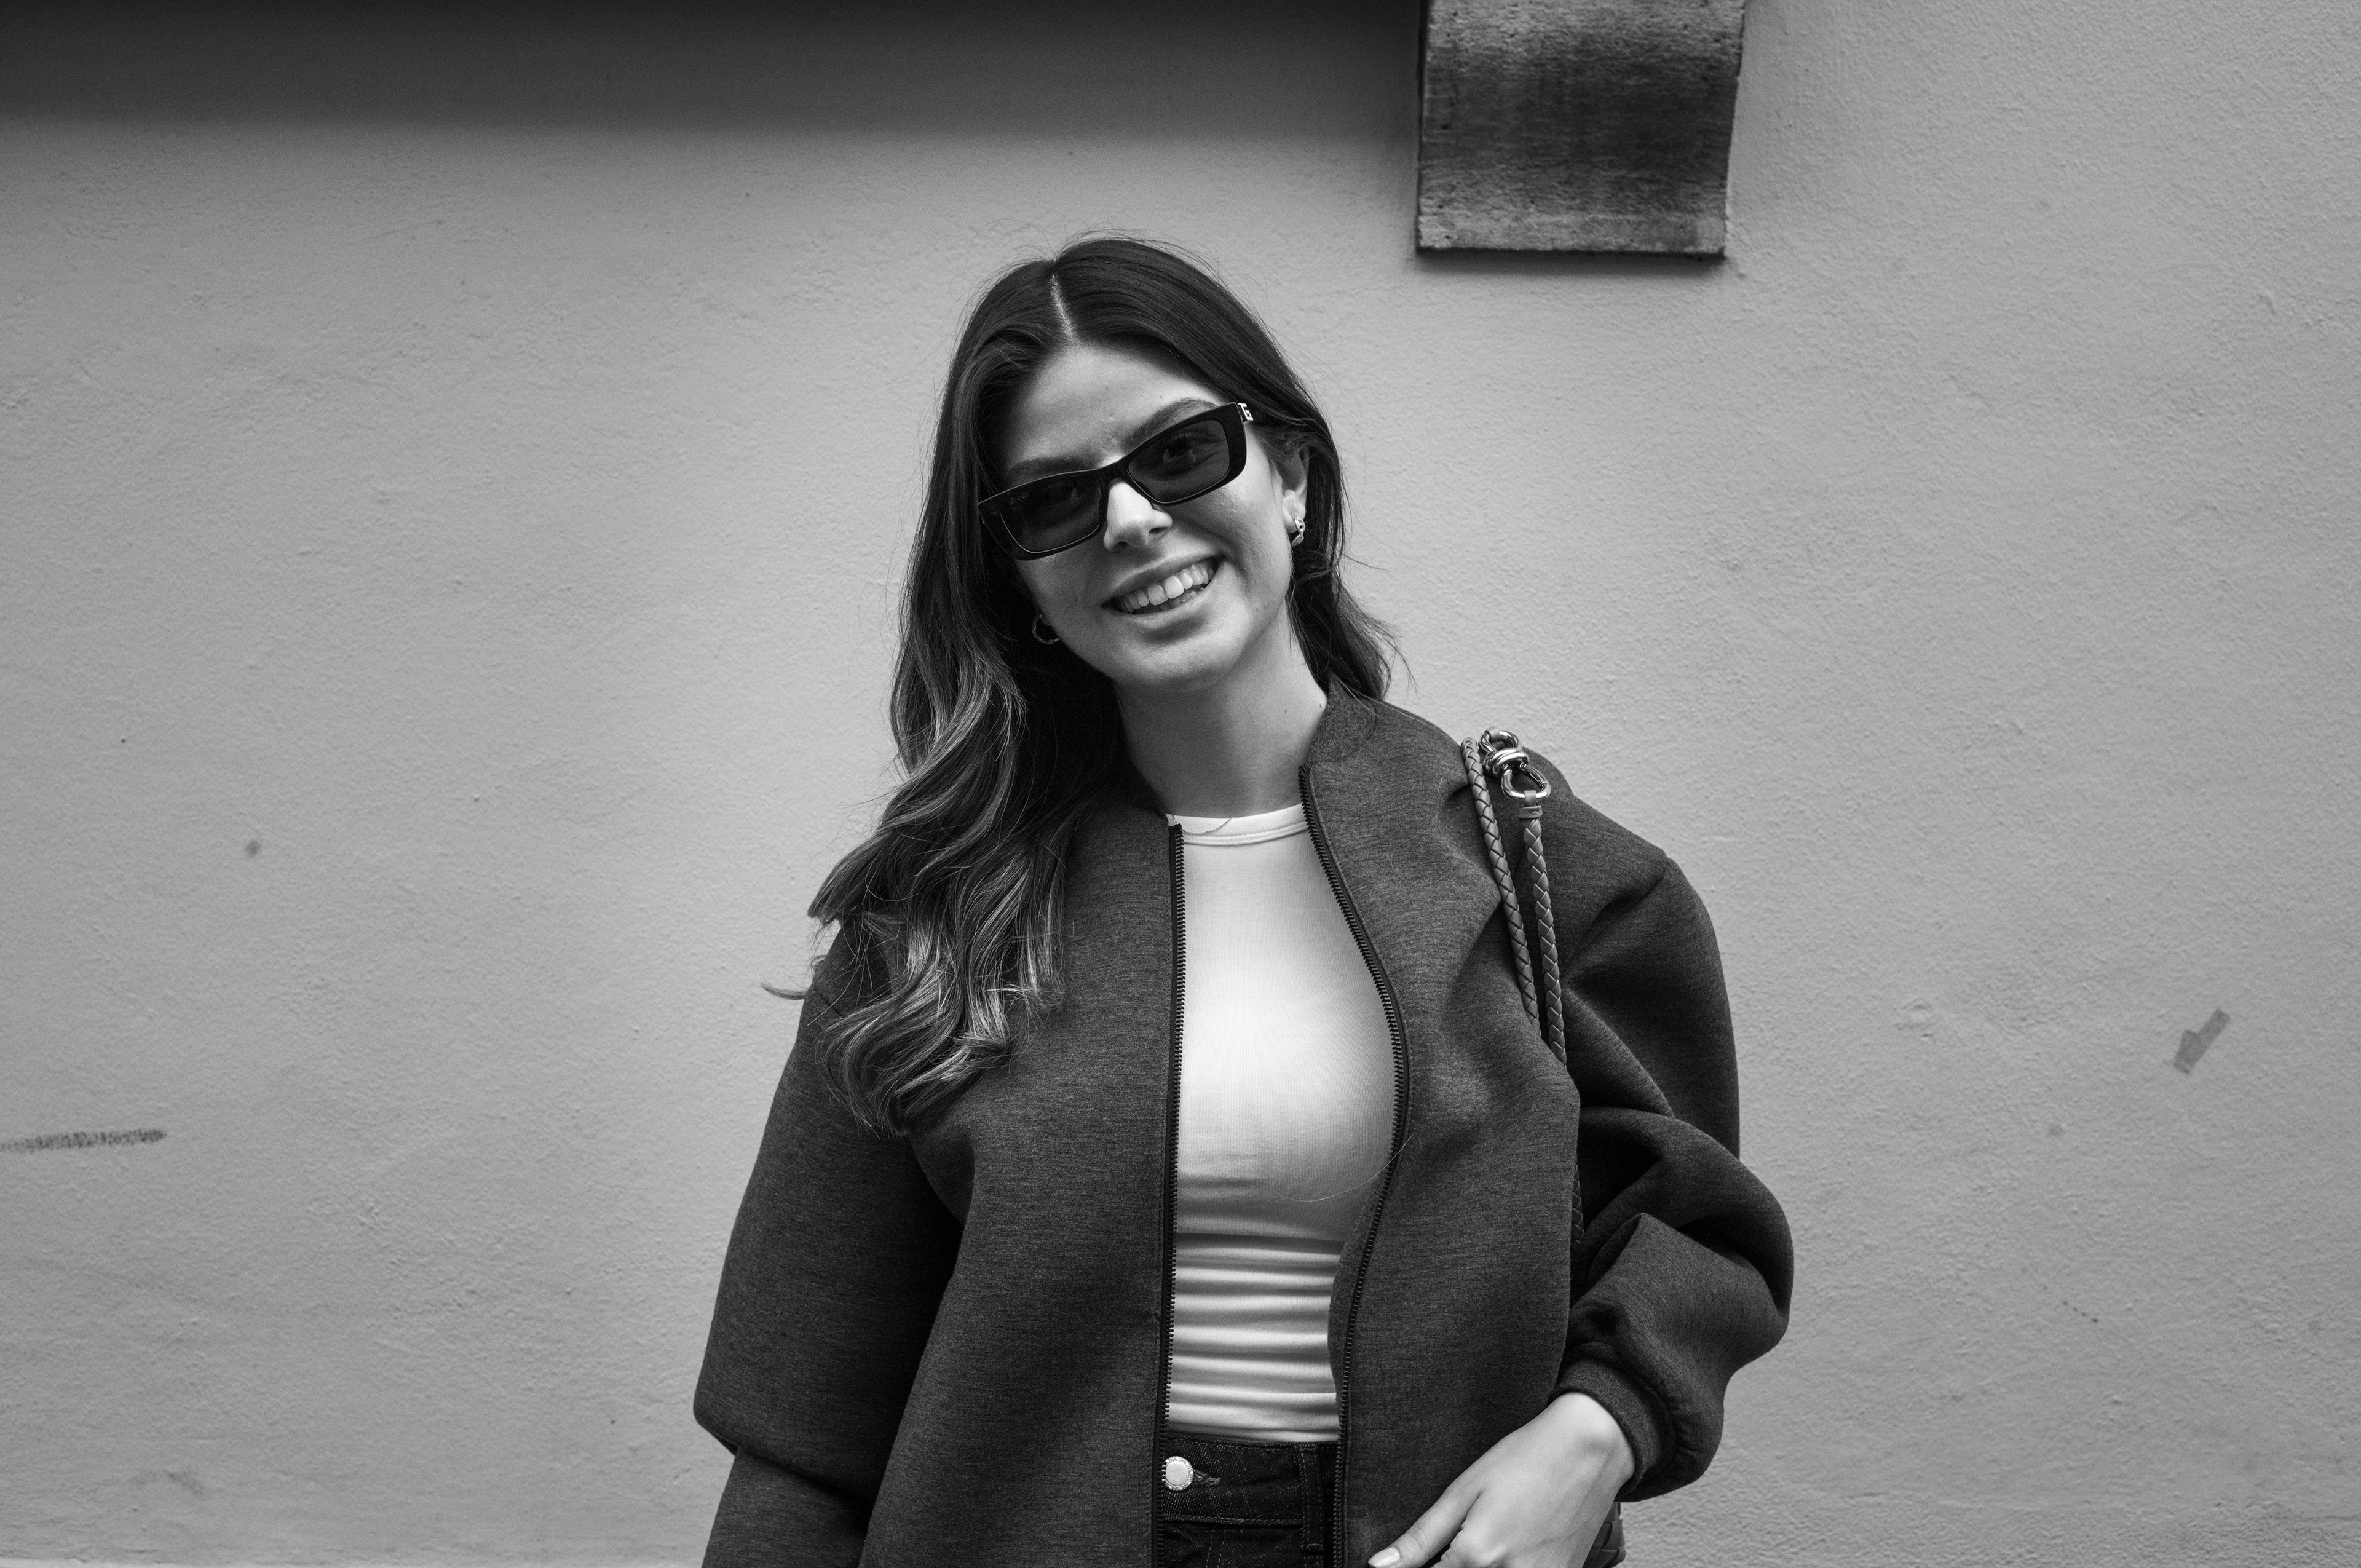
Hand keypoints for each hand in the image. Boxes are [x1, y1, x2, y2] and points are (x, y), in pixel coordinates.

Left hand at [1368, 1393, 1633, 1567]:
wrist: (1589, 1451)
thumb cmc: (1524, 1460)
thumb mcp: (1463, 1491)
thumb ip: (1421, 1538)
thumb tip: (1379, 1566)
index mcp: (1477, 1555)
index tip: (1428, 1556)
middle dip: (1452, 1566)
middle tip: (1452, 1549)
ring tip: (1481, 1545)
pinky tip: (1507, 1549)